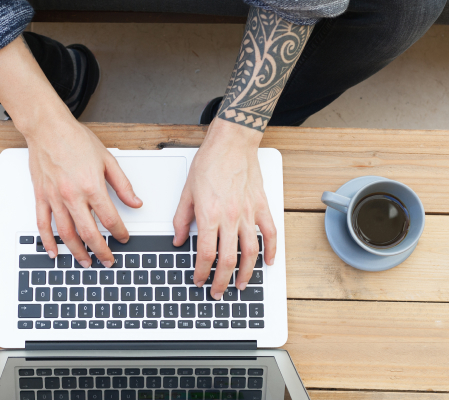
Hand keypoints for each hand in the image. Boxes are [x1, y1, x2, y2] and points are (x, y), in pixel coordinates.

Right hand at [0, 36, 141, 266]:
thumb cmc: (75, 139)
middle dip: (101, 251)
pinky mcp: (41, 196)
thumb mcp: (107, 159)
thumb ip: (123, 185)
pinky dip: (48, 241)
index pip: (110, 218)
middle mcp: (72, 195)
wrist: (47, 128)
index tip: (124, 238)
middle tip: (108, 261)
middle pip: (89, 232)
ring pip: (66, 233)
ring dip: (77, 251)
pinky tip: (54, 252)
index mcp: (92, 186)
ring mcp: (55, 198)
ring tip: (86, 262)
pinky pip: (43, 224)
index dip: (120, 232)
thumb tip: (135, 202)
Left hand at [172, 118, 276, 298]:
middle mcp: (230, 217)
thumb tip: (177, 239)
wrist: (232, 143)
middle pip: (228, 259)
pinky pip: (269, 234)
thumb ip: (181, 218)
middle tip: (217, 292)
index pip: (205, 253)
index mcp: (209, 215)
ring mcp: (248, 213)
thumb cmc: (210, 162)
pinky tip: (268, 262)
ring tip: (241, 285)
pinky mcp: (261, 207)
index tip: (199, 280)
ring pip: (250, 252)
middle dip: (222, 281)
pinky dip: (271, 251)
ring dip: (246, 273)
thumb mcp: (187, 191)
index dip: (202, 272)